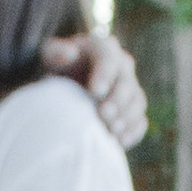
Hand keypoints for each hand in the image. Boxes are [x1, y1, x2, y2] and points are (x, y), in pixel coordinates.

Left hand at [44, 23, 145, 149]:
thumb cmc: (58, 69)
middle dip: (117, 99)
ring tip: (112, 130)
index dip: (105, 73)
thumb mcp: (50, 56)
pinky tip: (120, 141)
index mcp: (103, 49)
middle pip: (127, 82)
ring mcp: (130, 89)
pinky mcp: (133, 110)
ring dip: (127, 117)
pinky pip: (140, 121)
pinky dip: (133, 132)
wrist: (66, 88)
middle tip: (104, 114)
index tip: (95, 91)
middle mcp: (122, 66)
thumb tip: (69, 55)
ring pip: (137, 101)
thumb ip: (55, 52)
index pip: (109, 57)